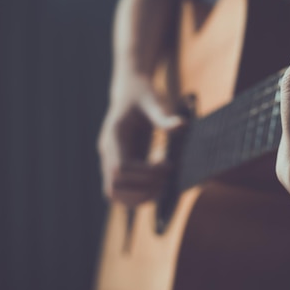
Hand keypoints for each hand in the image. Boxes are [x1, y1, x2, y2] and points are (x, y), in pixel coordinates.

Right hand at [97, 71, 182, 206]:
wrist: (131, 91)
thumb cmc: (143, 95)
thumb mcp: (154, 101)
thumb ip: (164, 116)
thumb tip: (181, 125)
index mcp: (114, 135)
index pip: (120, 168)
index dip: (145, 173)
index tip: (168, 165)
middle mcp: (107, 151)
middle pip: (114, 185)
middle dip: (142, 189)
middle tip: (167, 181)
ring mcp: (110, 160)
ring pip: (114, 193)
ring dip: (138, 197)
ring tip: (162, 188)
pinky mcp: (118, 166)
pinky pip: (121, 192)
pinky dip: (137, 196)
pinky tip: (157, 186)